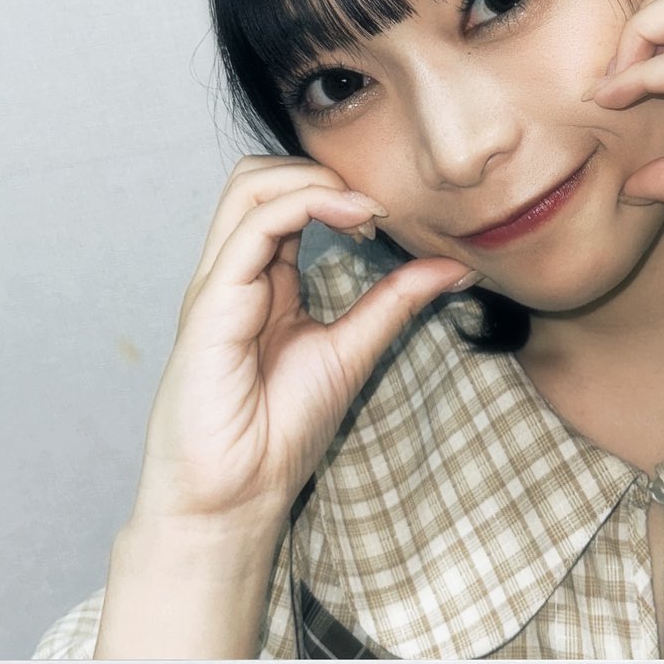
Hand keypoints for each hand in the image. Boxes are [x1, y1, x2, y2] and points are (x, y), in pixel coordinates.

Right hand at [130, 154, 476, 535]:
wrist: (235, 496)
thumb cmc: (277, 433)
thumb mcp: (352, 351)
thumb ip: (393, 303)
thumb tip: (452, 267)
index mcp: (260, 281)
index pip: (284, 198)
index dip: (337, 188)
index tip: (388, 216)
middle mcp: (233, 274)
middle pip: (259, 177)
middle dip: (320, 168)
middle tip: (376, 205)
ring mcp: (217, 286)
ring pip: (249, 186)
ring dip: (314, 178)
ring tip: (366, 208)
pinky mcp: (211, 306)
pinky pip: (250, 229)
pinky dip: (305, 205)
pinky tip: (351, 220)